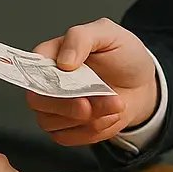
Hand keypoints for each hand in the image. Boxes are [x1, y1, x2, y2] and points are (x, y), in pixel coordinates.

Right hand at [27, 17, 157, 145]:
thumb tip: (63, 61)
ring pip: (52, 123)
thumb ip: (81, 38)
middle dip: (66, 106)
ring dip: (88, 118)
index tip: (67, 80)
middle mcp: (48, 83)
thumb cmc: (122, 55)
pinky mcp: (67, 128)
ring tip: (113, 103)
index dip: (42, 78)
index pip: (30, 67)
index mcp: (51, 56)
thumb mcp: (107, 33)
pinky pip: (67, 138)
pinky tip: (109, 116)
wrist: (142, 84)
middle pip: (37, 101)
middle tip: (90, 104)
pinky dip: (92, 131)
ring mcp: (55, 108)